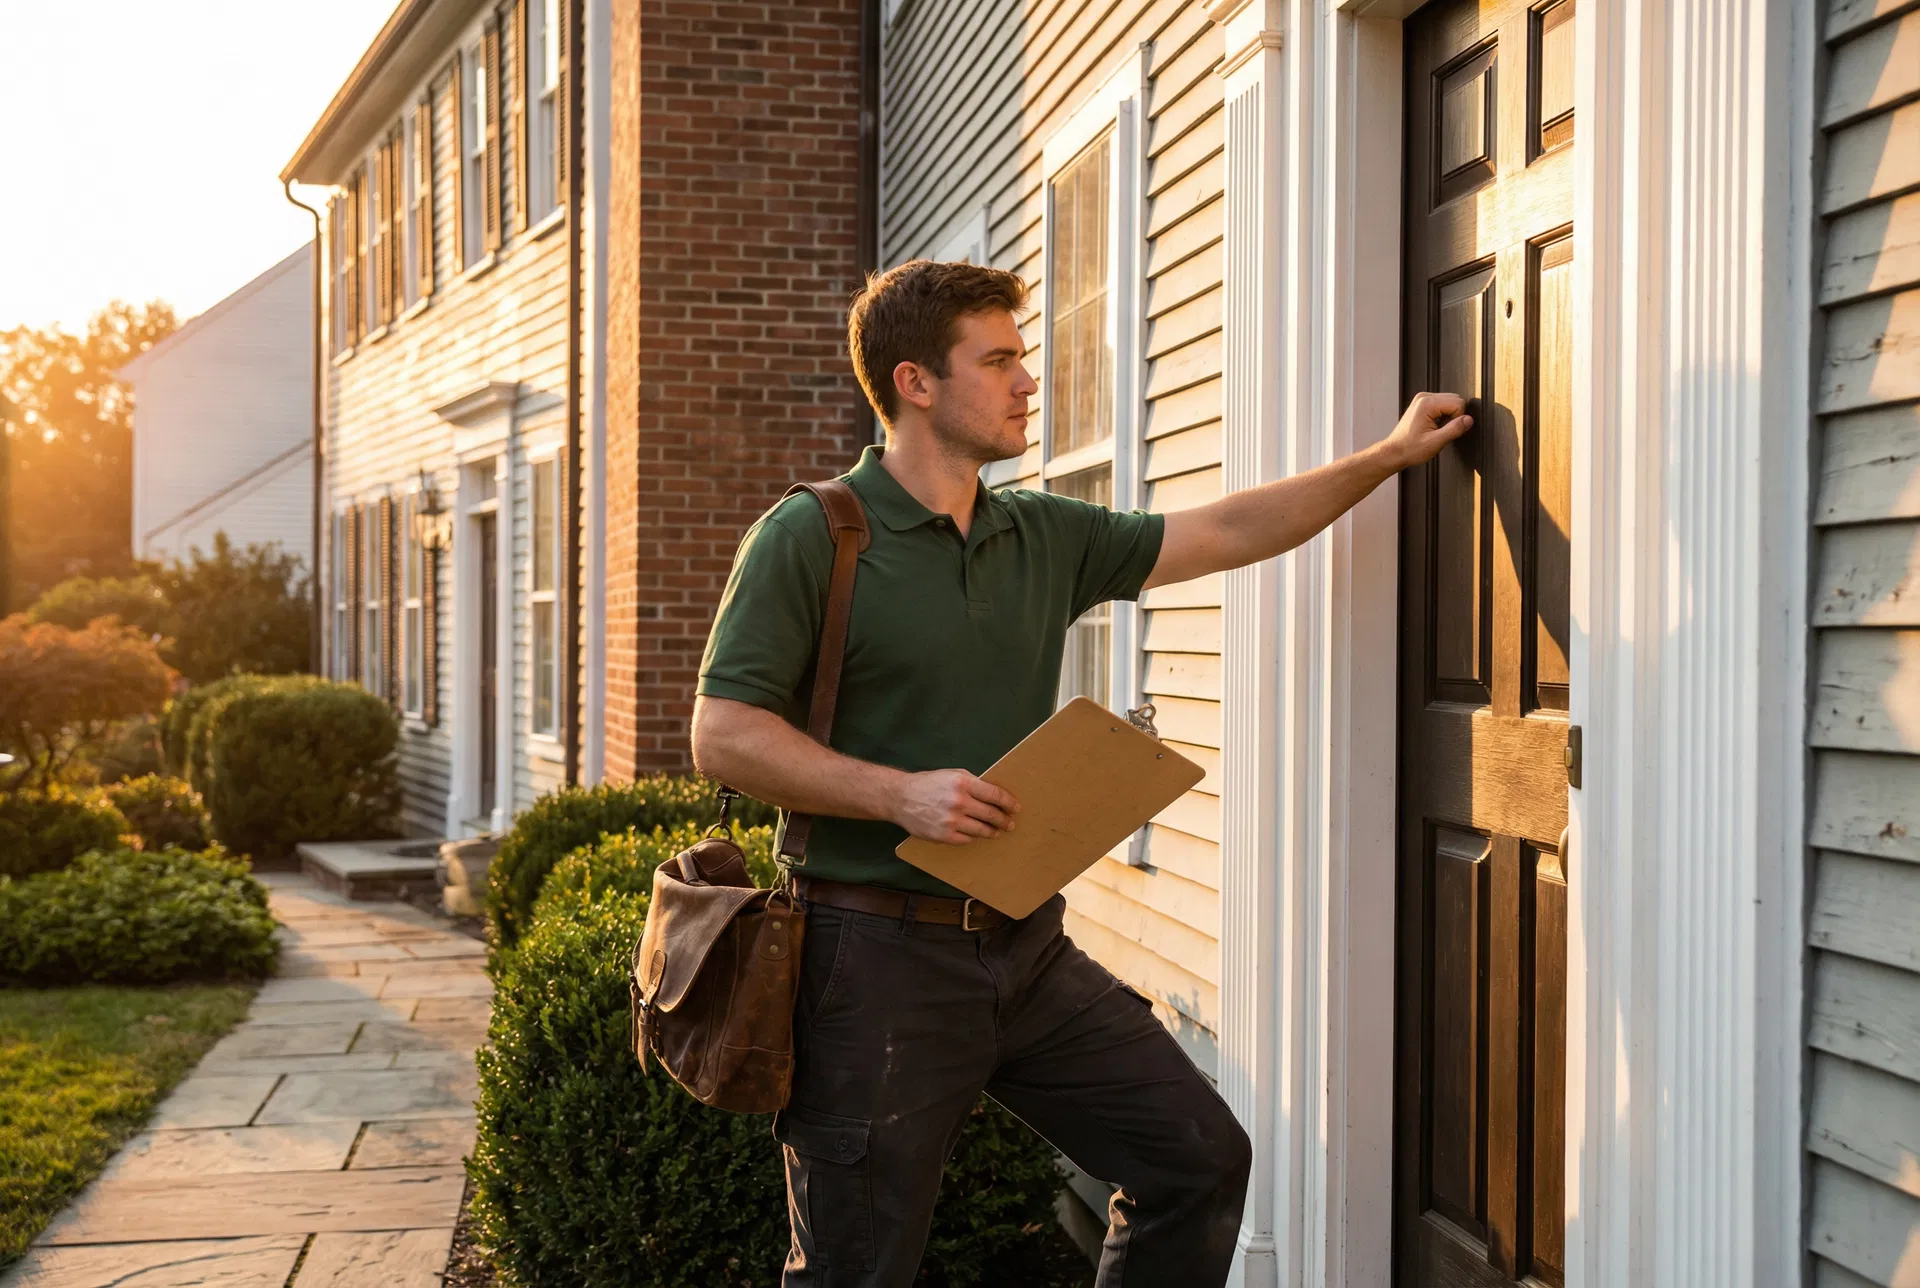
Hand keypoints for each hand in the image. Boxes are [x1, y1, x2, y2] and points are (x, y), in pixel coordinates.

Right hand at [892, 769, 1020, 844]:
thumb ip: (973, 783)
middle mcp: (959, 802)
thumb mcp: (952, 775)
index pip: (995, 795)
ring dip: (992, 831)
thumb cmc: (929, 784)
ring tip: (997, 832)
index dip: (1008, 803)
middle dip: (1004, 820)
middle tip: (1010, 823)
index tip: (1015, 808)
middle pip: (991, 814)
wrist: (902, 798)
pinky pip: (967, 839)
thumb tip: (994, 795)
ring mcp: (951, 821)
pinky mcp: (944, 836)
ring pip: (982, 830)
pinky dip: (973, 837)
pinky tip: (976, 835)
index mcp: (963, 783)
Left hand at [1382, 391, 1472, 469]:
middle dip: (1454, 417)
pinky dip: (1443, 416)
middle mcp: (1424, 397)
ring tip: (1435, 429)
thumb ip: (1454, 429)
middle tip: (1439, 431)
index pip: (1459, 403)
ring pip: (1450, 402)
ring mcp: (1422, 399)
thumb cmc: (1409, 449)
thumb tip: (1469, 420)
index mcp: (1427, 403)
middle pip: (1456, 400)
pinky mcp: (1423, 403)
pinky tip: (1433, 426)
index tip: (1444, 431)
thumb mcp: (1435, 442)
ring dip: (1448, 417)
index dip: (1457, 419)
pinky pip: (1443, 405)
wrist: (1394, 452)